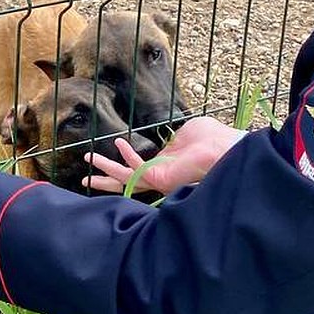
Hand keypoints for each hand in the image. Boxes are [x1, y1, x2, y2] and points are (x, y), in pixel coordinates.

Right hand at [84, 116, 245, 195]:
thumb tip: (166, 136)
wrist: (226, 148)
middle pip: (126, 181)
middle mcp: (161, 175)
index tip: (107, 157)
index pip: (137, 169)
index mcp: (166, 166)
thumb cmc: (213, 139)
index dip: (121, 164)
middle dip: (105, 178)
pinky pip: (136, 169)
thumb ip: (172, 137)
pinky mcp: (160, 179)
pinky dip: (126, 155)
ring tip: (87, 160)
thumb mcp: (186, 132)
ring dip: (106, 168)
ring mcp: (160, 179)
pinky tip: (118, 143)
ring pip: (125, 178)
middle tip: (86, 177)